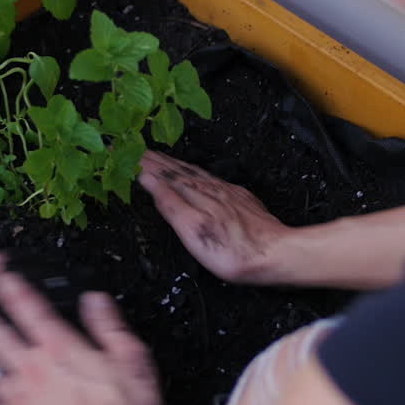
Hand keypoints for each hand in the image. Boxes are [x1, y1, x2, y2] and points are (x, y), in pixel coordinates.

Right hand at [138, 151, 292, 282]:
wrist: (277, 254)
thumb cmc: (234, 250)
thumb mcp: (192, 230)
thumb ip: (170, 203)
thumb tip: (148, 179)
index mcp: (197, 193)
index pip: (164, 173)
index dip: (145, 164)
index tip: (128, 153)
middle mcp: (211, 188)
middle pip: (178, 170)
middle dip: (157, 160)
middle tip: (139, 150)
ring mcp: (227, 193)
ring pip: (195, 173)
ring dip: (175, 165)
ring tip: (161, 159)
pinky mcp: (240, 200)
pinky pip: (211, 179)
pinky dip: (196, 174)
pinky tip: (198, 176)